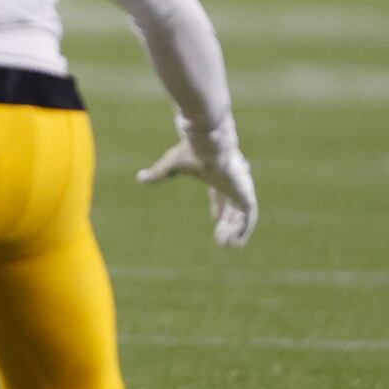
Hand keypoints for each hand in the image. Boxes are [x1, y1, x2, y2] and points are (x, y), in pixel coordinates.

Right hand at [137, 116, 257, 247]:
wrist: (207, 142)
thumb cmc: (191, 151)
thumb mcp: (171, 166)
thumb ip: (158, 174)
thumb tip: (140, 178)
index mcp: (219, 175)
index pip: (221, 193)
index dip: (218, 206)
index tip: (215, 218)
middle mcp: (232, 182)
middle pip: (234, 206)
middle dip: (228, 222)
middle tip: (220, 241)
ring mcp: (241, 187)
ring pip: (243, 214)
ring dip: (235, 230)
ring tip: (226, 246)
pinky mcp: (245, 192)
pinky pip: (248, 216)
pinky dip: (242, 229)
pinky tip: (233, 242)